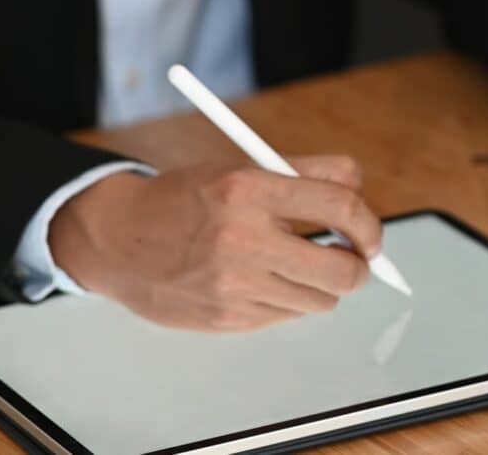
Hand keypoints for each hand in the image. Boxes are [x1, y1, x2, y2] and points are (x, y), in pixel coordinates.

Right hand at [50, 155, 381, 331]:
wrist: (117, 238)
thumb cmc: (188, 199)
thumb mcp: (244, 168)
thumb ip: (309, 173)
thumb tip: (362, 193)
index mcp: (251, 189)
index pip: (342, 208)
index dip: (369, 226)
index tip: (370, 236)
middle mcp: (243, 239)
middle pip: (343, 271)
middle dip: (358, 266)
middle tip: (351, 258)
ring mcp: (234, 285)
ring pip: (320, 300)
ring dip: (320, 285)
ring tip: (295, 265)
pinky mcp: (226, 318)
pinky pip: (286, 316)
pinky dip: (286, 301)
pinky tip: (261, 281)